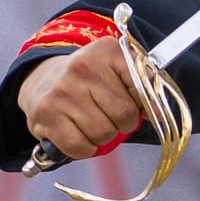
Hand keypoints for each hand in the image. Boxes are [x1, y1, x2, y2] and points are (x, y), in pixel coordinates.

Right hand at [17, 37, 145, 159]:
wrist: (42, 79)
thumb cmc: (90, 78)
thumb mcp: (118, 67)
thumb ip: (144, 83)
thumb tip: (157, 115)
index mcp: (107, 52)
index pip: (142, 87)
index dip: (144, 104)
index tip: (137, 106)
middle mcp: (82, 68)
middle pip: (124, 115)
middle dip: (124, 123)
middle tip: (112, 117)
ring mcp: (62, 92)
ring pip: (103, 133)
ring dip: (104, 137)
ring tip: (94, 123)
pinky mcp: (46, 115)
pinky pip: (80, 147)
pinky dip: (86, 149)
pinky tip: (81, 135)